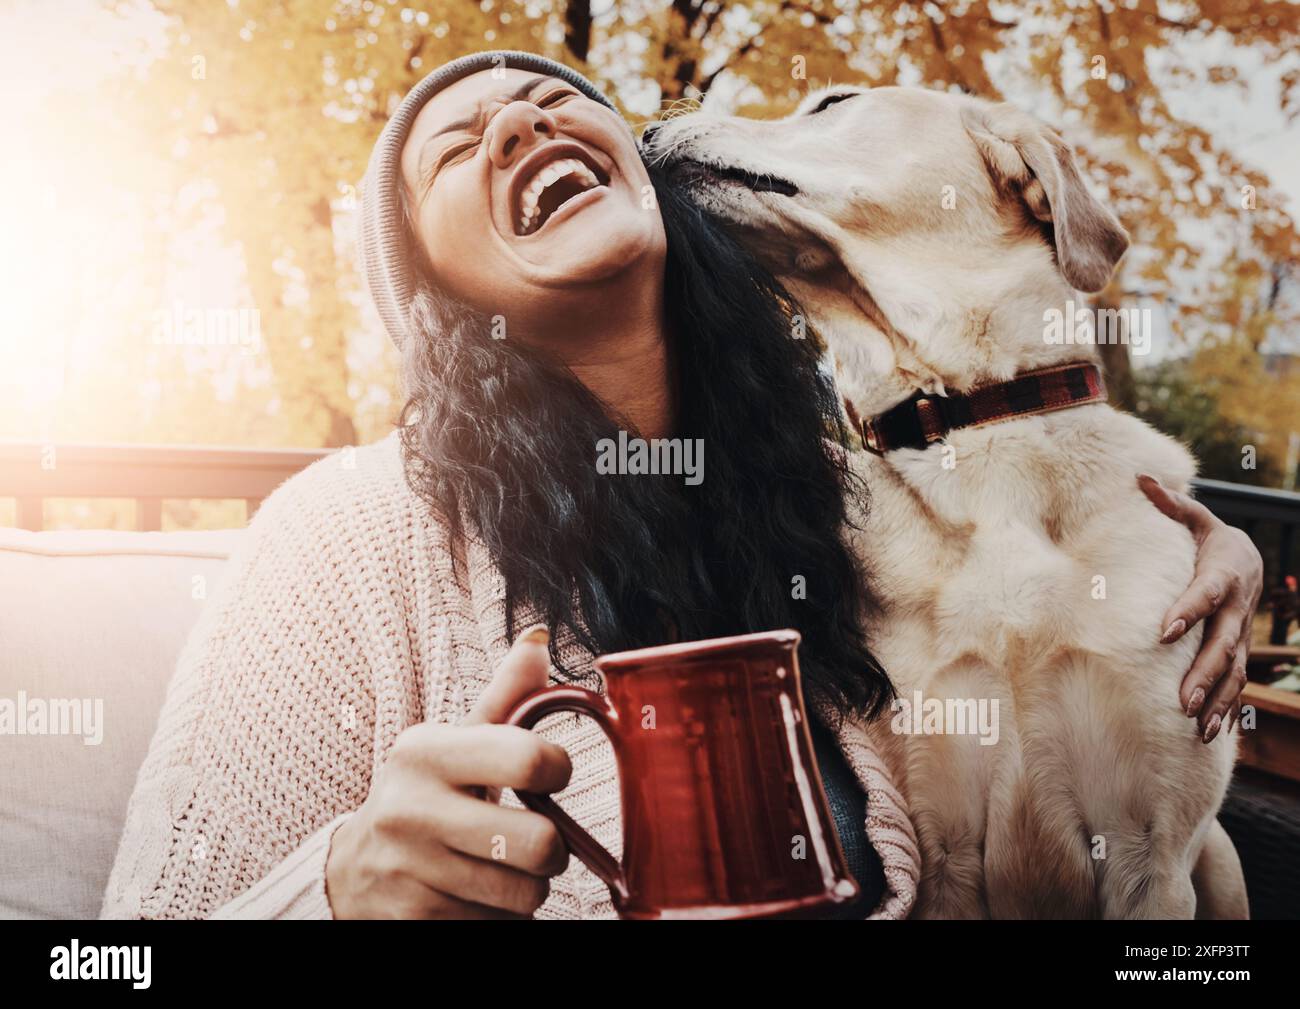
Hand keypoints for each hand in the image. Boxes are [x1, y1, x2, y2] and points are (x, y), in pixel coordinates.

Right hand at [325, 625, 570, 917]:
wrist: (352, 871)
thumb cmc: (424, 795)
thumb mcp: (454, 742)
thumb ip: (503, 697)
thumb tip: (539, 639)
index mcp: (424, 752)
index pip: (531, 758)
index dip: (560, 769)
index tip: (551, 775)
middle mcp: (411, 811)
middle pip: (541, 842)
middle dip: (551, 848)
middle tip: (534, 839)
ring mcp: (409, 873)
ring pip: (526, 894)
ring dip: (527, 887)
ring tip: (498, 867)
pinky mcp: (413, 922)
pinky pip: (499, 927)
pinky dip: (501, 917)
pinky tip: (475, 895)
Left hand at [1138, 474, 1263, 743]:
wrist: (1250, 560)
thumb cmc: (1211, 540)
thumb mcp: (1196, 519)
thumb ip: (1170, 503)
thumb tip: (1140, 477)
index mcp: (1222, 574)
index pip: (1204, 595)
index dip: (1187, 612)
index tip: (1163, 632)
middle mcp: (1235, 608)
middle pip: (1222, 645)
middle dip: (1204, 673)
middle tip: (1182, 699)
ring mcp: (1239, 634)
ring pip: (1233, 672)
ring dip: (1217, 700)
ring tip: (1196, 725)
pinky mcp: (1237, 651)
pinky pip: (1236, 683)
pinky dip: (1226, 708)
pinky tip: (1209, 733)